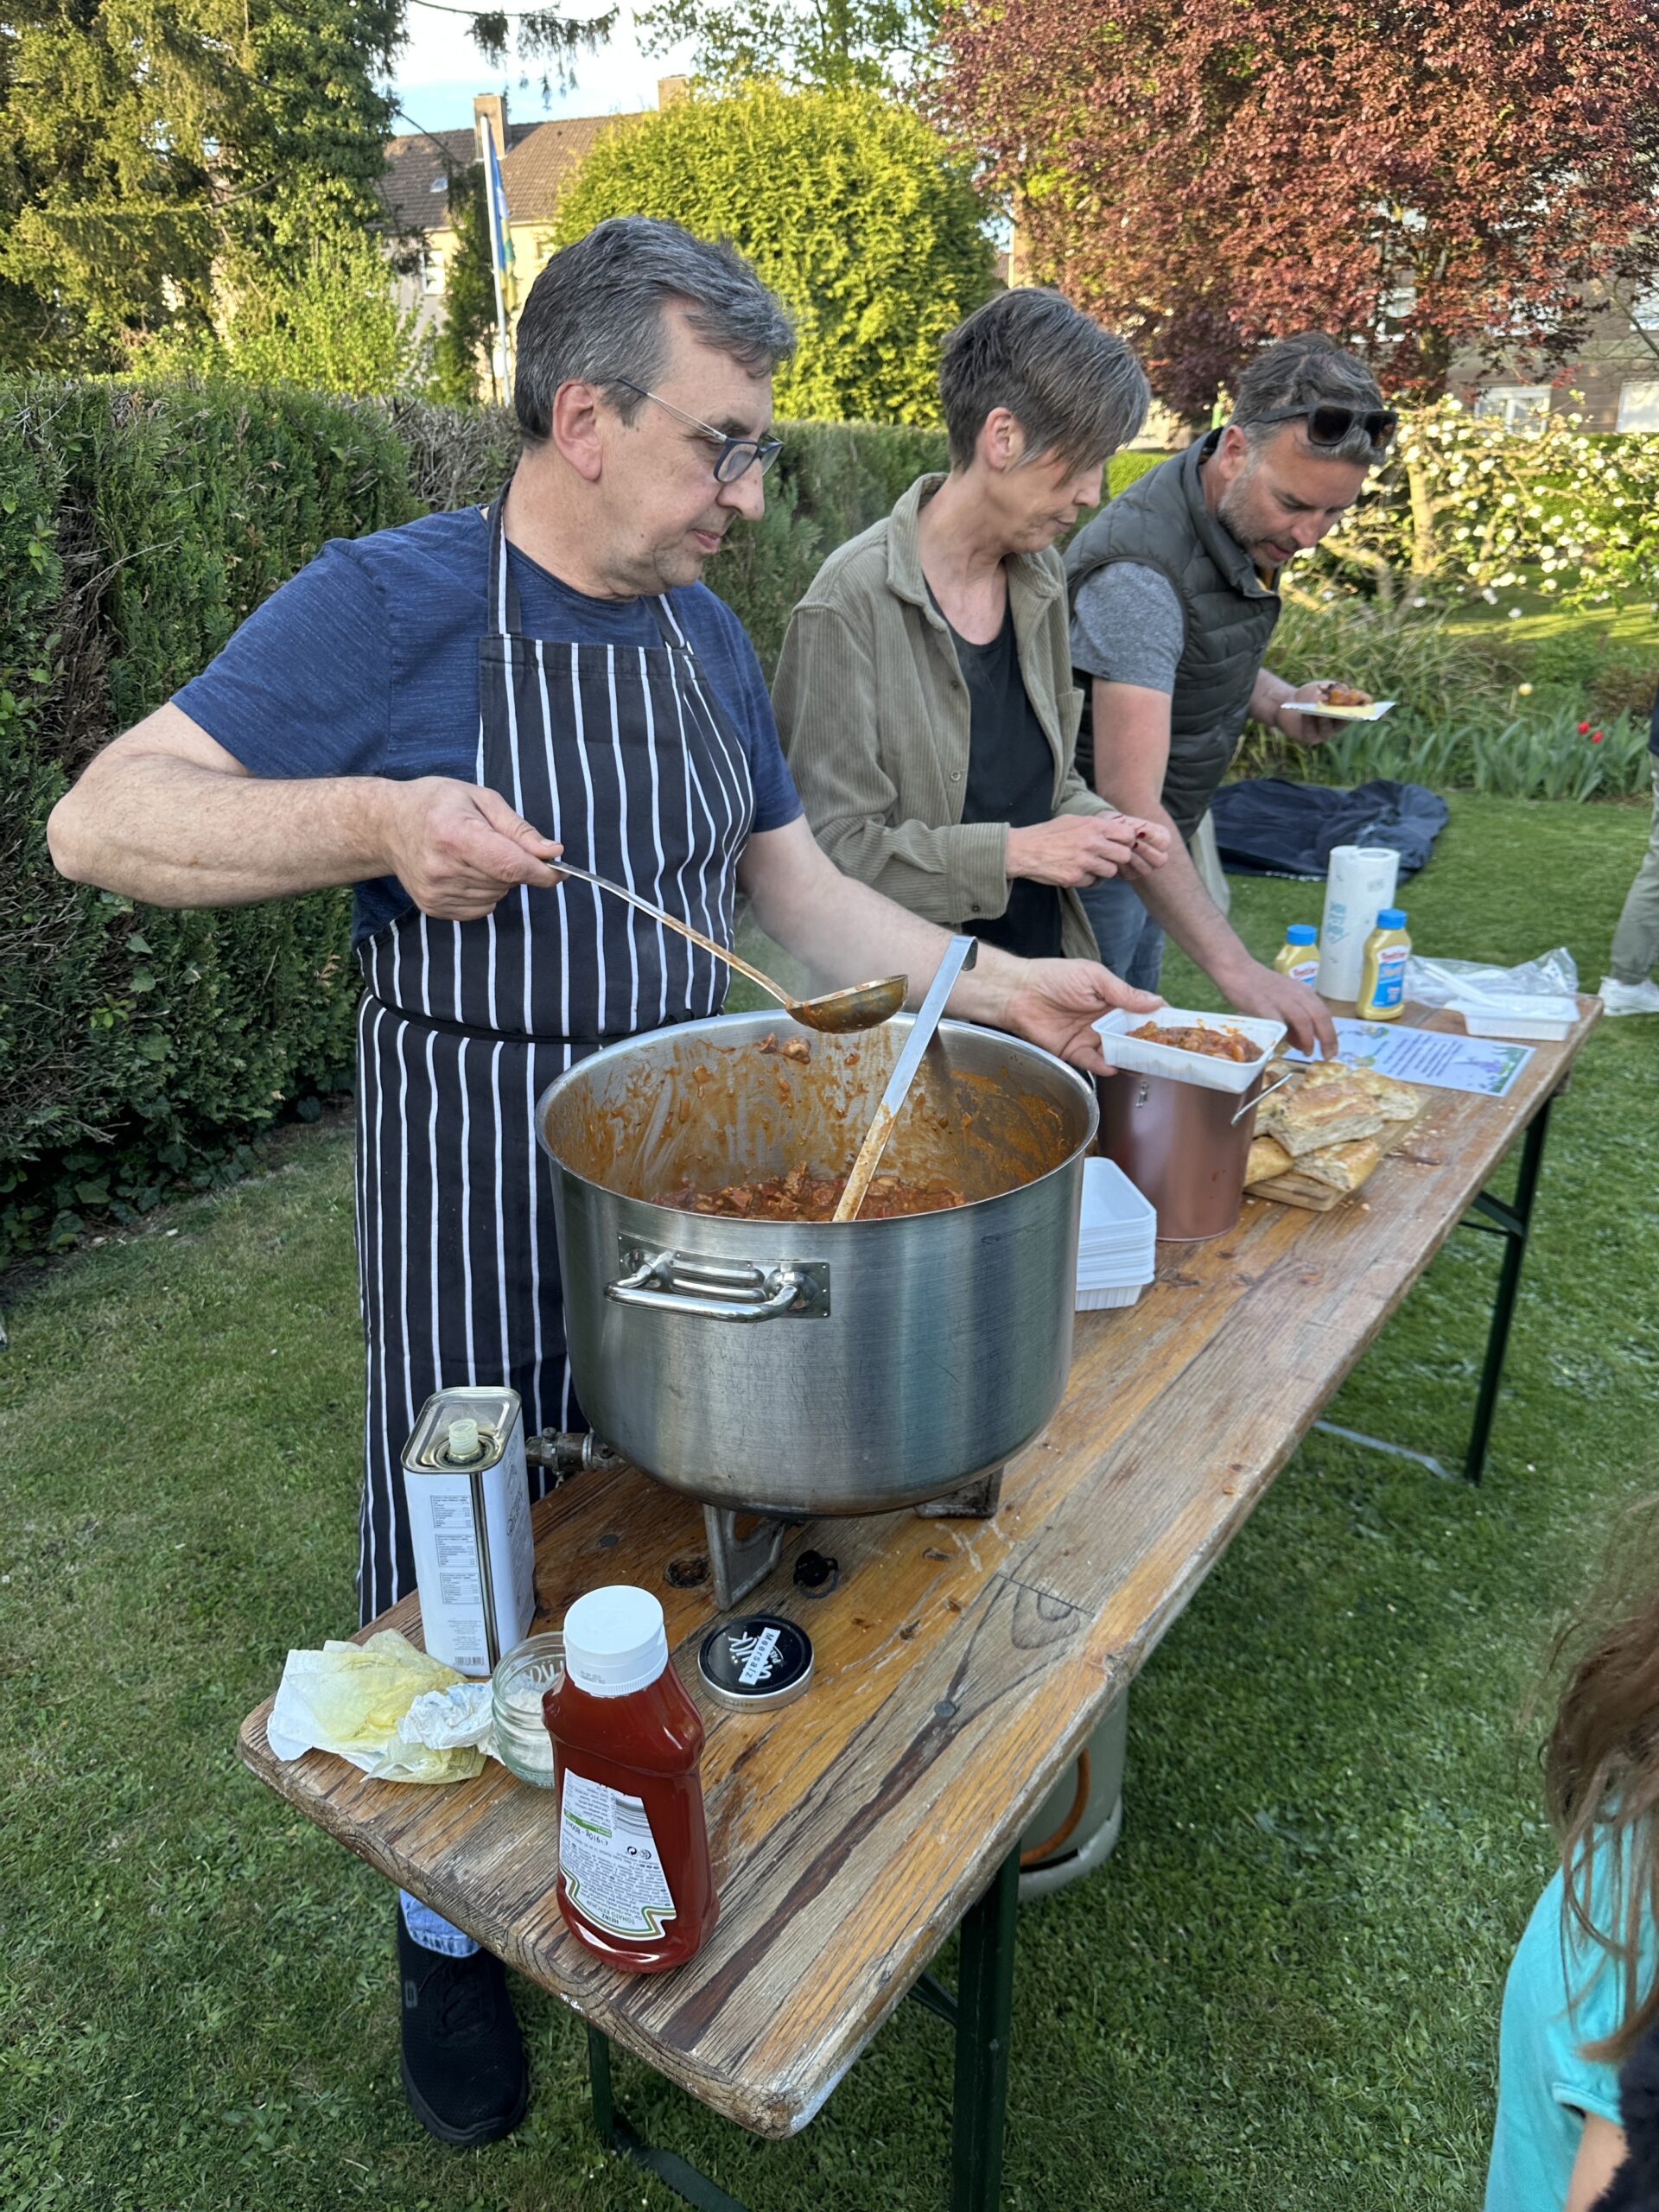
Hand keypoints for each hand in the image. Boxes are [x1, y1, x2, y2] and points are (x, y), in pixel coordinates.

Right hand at [381, 778, 562, 919]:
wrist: (387, 825)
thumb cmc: (437, 804)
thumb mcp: (481, 799)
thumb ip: (519, 829)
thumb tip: (553, 852)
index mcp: (455, 834)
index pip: (510, 864)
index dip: (542, 872)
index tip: (559, 870)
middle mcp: (441, 868)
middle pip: (506, 881)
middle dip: (515, 866)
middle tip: (494, 843)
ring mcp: (435, 892)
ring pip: (497, 897)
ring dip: (498, 880)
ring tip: (474, 854)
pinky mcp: (432, 907)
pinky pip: (481, 909)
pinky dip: (484, 893)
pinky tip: (465, 871)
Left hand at [999, 958, 1164, 1073]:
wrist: (1019, 992)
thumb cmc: (1055, 977)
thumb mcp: (1094, 977)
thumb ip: (1124, 992)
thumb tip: (1156, 1002)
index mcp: (1113, 1000)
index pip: (1143, 1012)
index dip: (1160, 1020)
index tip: (1178, 1028)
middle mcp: (1105, 1021)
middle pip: (1134, 1037)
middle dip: (1150, 1045)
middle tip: (1166, 1052)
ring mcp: (1091, 1037)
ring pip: (1118, 1053)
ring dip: (1131, 1059)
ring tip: (1145, 1064)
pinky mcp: (1074, 1052)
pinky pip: (1094, 1063)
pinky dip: (1105, 1066)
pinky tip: (1114, 1065)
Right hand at [1007, 812, 1169, 887]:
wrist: (1023, 849)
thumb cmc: (1048, 833)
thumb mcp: (1073, 820)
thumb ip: (1095, 826)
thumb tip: (1116, 831)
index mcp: (1093, 826)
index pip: (1127, 834)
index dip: (1126, 841)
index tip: (1120, 844)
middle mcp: (1092, 843)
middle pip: (1124, 855)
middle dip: (1117, 858)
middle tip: (1106, 858)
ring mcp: (1084, 862)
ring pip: (1110, 871)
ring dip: (1102, 870)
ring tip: (1088, 864)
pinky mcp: (1075, 878)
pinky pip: (1092, 882)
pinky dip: (1085, 879)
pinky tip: (1073, 871)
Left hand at [1114, 813, 1172, 878]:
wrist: (1107, 835)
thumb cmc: (1121, 824)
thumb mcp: (1126, 820)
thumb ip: (1131, 824)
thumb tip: (1133, 828)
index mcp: (1162, 840)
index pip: (1164, 843)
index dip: (1153, 838)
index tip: (1139, 831)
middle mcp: (1158, 856)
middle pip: (1160, 860)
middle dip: (1145, 850)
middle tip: (1132, 842)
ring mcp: (1145, 868)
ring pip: (1146, 870)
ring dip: (1134, 859)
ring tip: (1123, 848)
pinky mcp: (1130, 875)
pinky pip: (1129, 873)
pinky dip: (1122, 865)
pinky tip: (1115, 856)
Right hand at [1220, 959, 1336, 1056]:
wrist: (1238, 970)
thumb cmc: (1260, 986)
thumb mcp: (1285, 998)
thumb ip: (1295, 1019)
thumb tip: (1303, 1043)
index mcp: (1303, 992)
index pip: (1324, 1014)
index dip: (1331, 1034)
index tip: (1332, 1049)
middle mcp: (1296, 994)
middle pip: (1319, 1017)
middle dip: (1327, 1039)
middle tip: (1327, 1055)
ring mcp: (1280, 999)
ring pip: (1304, 1020)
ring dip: (1308, 1039)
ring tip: (1307, 1052)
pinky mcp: (1264, 1005)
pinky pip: (1278, 1023)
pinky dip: (1284, 1035)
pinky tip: (1284, 1044)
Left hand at [1276, 679, 1369, 745]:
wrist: (1288, 703)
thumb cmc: (1310, 694)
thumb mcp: (1324, 687)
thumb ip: (1336, 689)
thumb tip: (1347, 692)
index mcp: (1343, 713)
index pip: (1356, 712)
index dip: (1361, 708)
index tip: (1366, 702)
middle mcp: (1336, 726)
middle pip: (1342, 721)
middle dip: (1344, 713)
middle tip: (1347, 707)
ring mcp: (1323, 733)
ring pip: (1327, 726)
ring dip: (1325, 717)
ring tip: (1323, 708)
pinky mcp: (1310, 738)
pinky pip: (1311, 729)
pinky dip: (1309, 720)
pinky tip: (1307, 712)